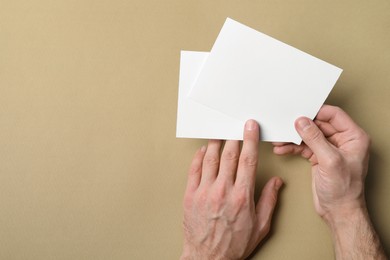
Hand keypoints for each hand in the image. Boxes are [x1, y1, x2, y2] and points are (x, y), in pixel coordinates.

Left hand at [181, 120, 282, 259]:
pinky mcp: (190, 195)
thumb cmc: (233, 244)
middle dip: (234, 137)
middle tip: (236, 125)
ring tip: (220, 133)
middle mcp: (222, 190)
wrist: (207, 258)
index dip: (249, 141)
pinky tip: (204, 150)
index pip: (247, 160)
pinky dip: (199, 157)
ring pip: (211, 159)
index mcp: (241, 196)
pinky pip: (194, 170)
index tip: (250, 128)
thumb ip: (269, 201)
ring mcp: (204, 192)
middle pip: (229, 155)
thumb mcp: (260, 227)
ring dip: (216, 143)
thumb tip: (276, 182)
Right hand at [273, 105, 369, 221]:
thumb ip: (314, 139)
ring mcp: (329, 149)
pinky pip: (303, 147)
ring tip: (280, 140)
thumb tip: (302, 122)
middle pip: (318, 125)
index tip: (301, 112)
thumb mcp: (329, 160)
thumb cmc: (345, 190)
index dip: (317, 112)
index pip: (334, 115)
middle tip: (286, 126)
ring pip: (308, 136)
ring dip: (293, 138)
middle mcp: (342, 141)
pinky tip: (282, 149)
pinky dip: (292, 147)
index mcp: (353, 137)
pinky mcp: (318, 157)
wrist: (338, 211)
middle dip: (301, 127)